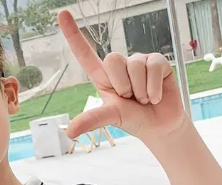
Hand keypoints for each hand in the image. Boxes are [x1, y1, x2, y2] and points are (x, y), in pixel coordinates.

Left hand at [58, 10, 188, 142]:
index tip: (62, 14)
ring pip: (135, 65)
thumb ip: (91, 120)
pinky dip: (154, 88)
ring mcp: (139, 62)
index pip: (85, 54)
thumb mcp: (111, 118)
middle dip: (122, 84)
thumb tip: (69, 132)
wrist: (159, 126)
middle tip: (130, 99)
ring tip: (144, 99)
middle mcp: (121, 66)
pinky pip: (154, 66)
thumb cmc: (133, 120)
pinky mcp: (158, 62)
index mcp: (103, 77)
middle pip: (112, 59)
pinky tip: (156, 96)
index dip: (74, 34)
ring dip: (140, 90)